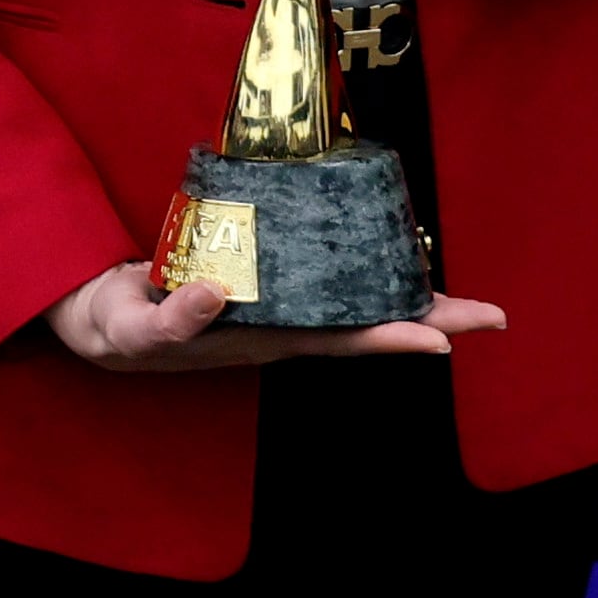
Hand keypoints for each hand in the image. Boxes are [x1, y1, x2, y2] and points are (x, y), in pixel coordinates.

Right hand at [41, 260, 507, 372]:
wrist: (104, 321)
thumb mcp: (134, 325)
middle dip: (430, 320)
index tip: (443, 340)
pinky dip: (368, 268)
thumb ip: (172, 317)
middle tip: (494, 316)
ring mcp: (281, 306)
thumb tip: (217, 294)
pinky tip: (393, 256)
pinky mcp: (270, 279)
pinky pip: (332, 277)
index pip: (339, 341)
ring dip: (410, 298)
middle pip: (369, 325)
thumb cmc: (121, 328)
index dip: (391, 339)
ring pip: (358, 302)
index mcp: (261, 339)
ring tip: (464, 294)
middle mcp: (285, 326)